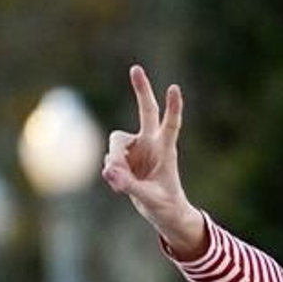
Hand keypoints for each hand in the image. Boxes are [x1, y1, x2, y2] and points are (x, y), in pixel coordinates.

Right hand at [101, 65, 205, 257]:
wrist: (162, 212)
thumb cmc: (165, 205)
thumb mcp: (150, 198)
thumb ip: (129, 185)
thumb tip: (108, 172)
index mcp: (166, 149)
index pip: (171, 124)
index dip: (173, 107)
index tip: (174, 88)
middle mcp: (151, 143)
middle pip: (146, 110)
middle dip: (141, 89)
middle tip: (136, 68)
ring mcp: (137, 149)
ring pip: (116, 143)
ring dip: (115, 161)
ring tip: (122, 184)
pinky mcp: (124, 158)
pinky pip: (109, 159)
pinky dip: (112, 173)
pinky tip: (120, 186)